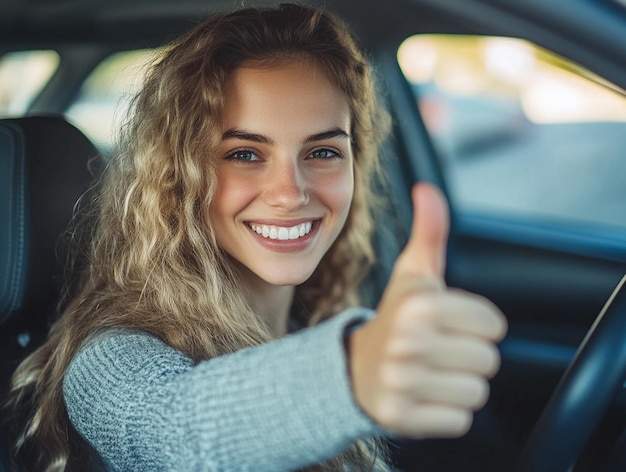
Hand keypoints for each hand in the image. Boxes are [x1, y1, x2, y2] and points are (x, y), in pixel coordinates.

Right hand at [348, 183, 506, 437]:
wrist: (353, 368)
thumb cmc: (396, 318)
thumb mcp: (413, 275)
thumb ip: (430, 232)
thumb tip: (428, 189)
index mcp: (421, 304)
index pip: (494, 324)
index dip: (476, 324)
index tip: (448, 325)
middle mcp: (409, 343)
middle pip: (489, 360)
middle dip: (468, 355)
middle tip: (437, 350)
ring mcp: (404, 382)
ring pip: (476, 392)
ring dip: (458, 384)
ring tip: (431, 372)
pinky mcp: (402, 417)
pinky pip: (459, 420)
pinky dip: (445, 411)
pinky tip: (422, 394)